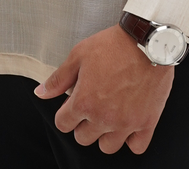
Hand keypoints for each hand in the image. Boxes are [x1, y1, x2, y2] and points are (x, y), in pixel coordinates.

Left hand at [34, 24, 174, 154]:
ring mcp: (126, 123)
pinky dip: (132, 139)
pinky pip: (136, 147)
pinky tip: (128, 123)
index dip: (65, 113)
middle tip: (92, 105)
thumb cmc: (114, 45)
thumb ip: (59, 78)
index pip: (63, 124)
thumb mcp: (79, 54)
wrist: (148, 41)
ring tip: (109, 115)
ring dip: (105, 134)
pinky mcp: (147, 122)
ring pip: (107, 147)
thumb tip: (40, 92)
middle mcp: (103, 118)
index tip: (73, 104)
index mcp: (84, 102)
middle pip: (83, 138)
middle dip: (83, 123)